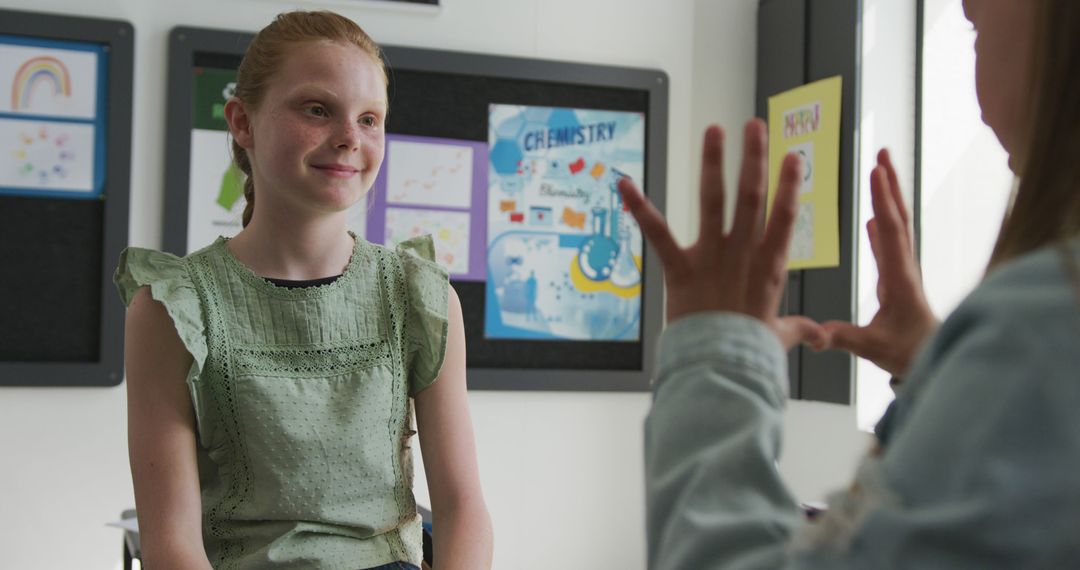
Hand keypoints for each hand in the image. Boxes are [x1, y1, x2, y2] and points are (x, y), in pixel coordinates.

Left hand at [618, 120, 825, 349]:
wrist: (721, 367)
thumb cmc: (750, 353)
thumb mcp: (780, 337)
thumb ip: (799, 329)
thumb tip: (822, 336)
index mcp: (770, 267)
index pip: (785, 217)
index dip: (790, 185)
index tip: (794, 157)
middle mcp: (743, 253)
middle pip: (752, 197)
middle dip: (755, 158)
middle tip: (755, 126)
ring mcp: (712, 257)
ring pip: (714, 201)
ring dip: (714, 163)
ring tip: (716, 131)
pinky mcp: (680, 267)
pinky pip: (658, 233)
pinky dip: (640, 207)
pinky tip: (625, 184)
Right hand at [822, 149, 936, 375]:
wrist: (933, 358)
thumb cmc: (909, 352)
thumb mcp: (874, 348)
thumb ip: (845, 338)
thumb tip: (816, 335)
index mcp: (899, 277)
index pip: (890, 230)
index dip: (882, 200)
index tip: (875, 171)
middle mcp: (904, 266)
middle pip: (898, 216)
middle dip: (890, 184)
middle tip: (882, 153)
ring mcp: (902, 270)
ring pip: (896, 225)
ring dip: (889, 197)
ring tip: (880, 170)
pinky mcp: (898, 278)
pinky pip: (889, 243)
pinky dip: (882, 224)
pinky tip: (873, 218)